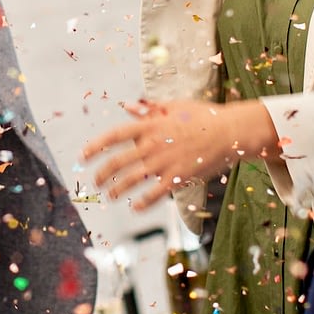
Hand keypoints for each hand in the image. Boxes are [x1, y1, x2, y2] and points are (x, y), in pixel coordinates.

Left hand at [82, 97, 272, 210]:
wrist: (231, 132)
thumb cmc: (204, 116)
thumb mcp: (175, 106)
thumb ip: (150, 109)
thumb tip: (129, 107)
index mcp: (151, 125)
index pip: (114, 135)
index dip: (95, 146)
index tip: (82, 156)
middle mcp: (153, 144)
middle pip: (117, 161)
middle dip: (101, 173)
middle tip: (94, 181)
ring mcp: (165, 161)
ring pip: (131, 179)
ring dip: (117, 189)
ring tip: (110, 195)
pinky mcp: (178, 176)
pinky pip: (154, 193)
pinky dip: (142, 202)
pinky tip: (134, 207)